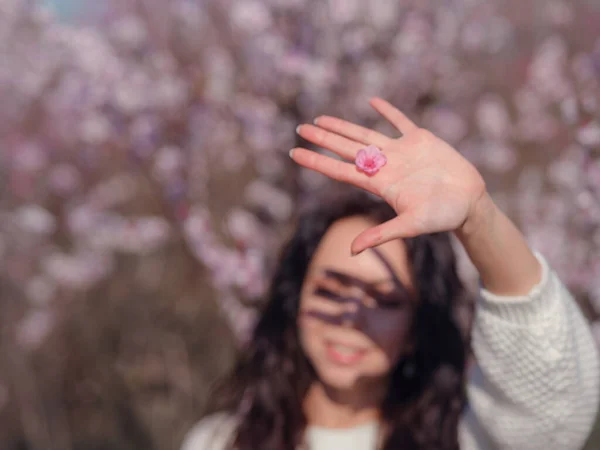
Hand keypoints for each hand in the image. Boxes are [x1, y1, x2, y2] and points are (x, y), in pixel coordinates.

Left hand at [290, 97, 486, 254]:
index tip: (294, 153)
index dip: (317, 161)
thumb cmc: (442, 217)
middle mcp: (385, 166)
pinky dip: (387, 111)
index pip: (340, 170)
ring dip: (343, 126)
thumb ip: (381, 234)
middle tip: (300, 128)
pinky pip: (400, 122)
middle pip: (346, 149)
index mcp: (379, 183)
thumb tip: (351, 251)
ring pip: (365, 134)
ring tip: (321, 118)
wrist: (470, 204)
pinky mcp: (421, 141)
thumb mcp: (411, 225)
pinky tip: (371, 101)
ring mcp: (401, 152)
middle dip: (323, 138)